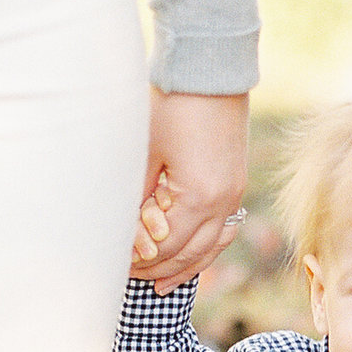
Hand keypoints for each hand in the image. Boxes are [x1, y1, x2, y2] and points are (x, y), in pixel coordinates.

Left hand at [134, 88, 249, 291]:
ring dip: (184, 266)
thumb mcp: (145, 153)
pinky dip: (205, 247)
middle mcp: (223, 202)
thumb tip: (127, 233)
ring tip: (158, 283)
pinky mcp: (235, 183)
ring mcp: (234, 193)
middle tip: (130, 278)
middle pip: (189, 254)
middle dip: (159, 270)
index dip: (139, 260)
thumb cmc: (171, 105)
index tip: (116, 266)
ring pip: (211, 247)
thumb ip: (137, 198)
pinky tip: (190, 255)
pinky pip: (222, 229)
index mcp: (199, 197)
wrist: (208, 69)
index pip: (165, 247)